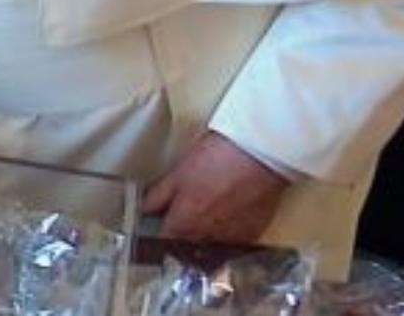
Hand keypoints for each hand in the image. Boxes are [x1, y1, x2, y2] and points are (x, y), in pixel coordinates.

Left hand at [143, 131, 289, 243]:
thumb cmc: (215, 159)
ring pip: (210, 249)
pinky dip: (225, 237)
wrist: (259, 155)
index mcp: (183, 222)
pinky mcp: (253, 234)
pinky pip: (233, 244)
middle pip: (186, 249)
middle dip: (178, 239)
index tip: (157, 226)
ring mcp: (232, 239)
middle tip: (178, 222)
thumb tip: (144, 209)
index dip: (158, 234)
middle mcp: (206, 237)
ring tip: (202, 221)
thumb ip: (158, 197)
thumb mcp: (177, 174)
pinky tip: (224, 221)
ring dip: (202, 240)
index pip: (163, 240)